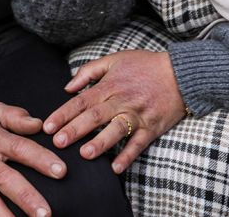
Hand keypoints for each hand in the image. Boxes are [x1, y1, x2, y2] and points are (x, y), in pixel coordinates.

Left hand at [42, 50, 185, 174]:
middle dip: (75, 129)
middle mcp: (122, 100)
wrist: (181, 73)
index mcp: (110, 85)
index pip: (82, 101)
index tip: (47, 126)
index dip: (63, 114)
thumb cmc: (145, 65)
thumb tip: (68, 86)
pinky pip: (139, 143)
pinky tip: (116, 168)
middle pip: (95, 116)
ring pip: (116, 129)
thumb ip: (89, 71)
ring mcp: (137, 114)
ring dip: (101, 142)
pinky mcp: (152, 127)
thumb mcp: (115, 59)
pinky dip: (128, 155)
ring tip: (85, 154)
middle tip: (58, 142)